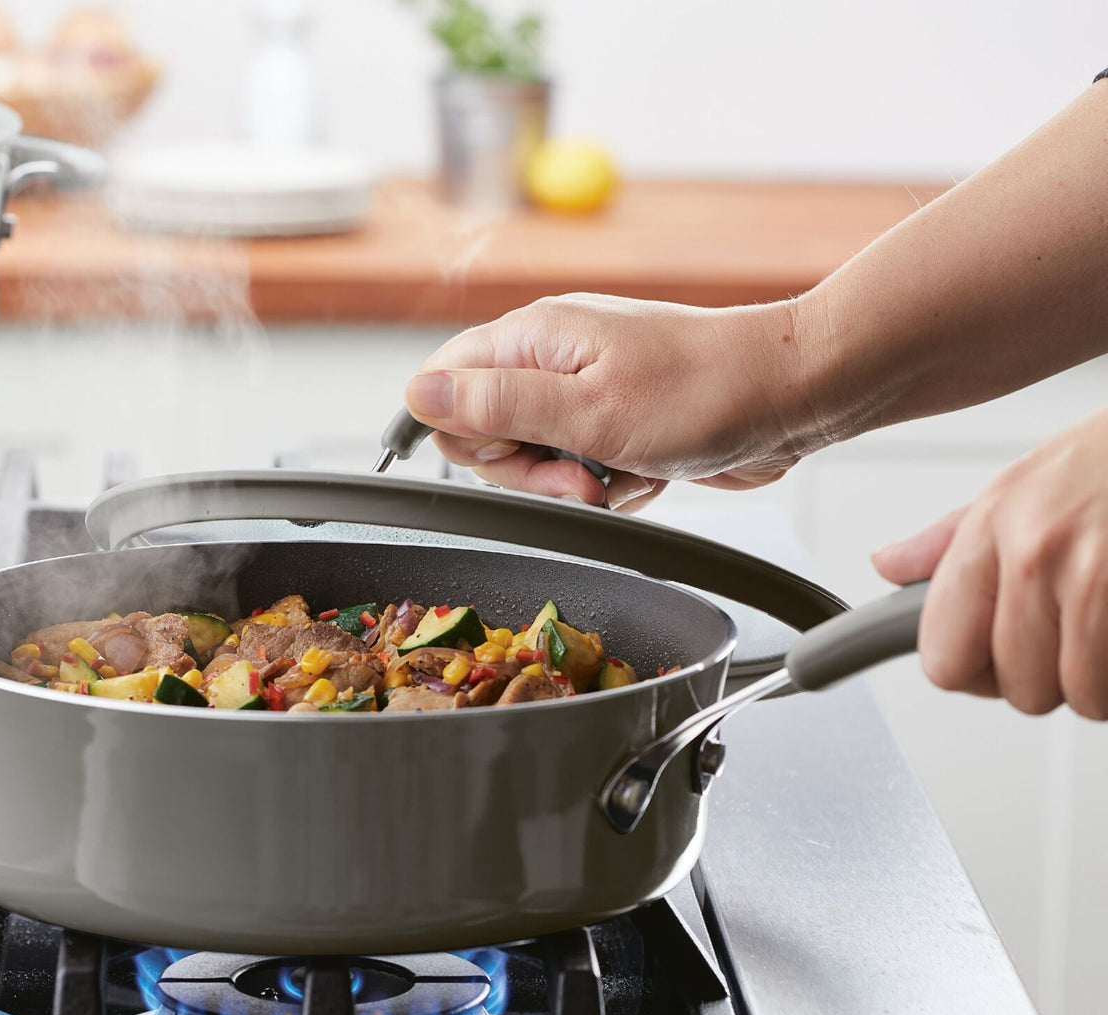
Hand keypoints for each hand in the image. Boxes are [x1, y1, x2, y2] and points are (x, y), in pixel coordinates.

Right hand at [403, 293, 817, 509]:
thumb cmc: (704, 392)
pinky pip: (576, 466)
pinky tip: (641, 471)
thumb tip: (419, 393)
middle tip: (579, 475)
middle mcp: (551, 357)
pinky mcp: (613, 419)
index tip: (511, 455)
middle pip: (485, 432)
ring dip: (570, 484)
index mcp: (534, 337)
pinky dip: (605, 482)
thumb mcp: (588, 410)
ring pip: (533, 458)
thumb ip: (498, 404)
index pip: (444, 383)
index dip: (462, 432)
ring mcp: (584, 389)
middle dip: (527, 472)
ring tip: (617, 474)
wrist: (790, 397)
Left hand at [874, 408, 1107, 718]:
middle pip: (1019, 691)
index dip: (975, 671)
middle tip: (1077, 630)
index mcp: (995, 528)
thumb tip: (888, 565)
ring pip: (1083, 698)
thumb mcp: (1029, 477)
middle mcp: (1038, 555)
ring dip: (1103, 680)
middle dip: (1051, 676)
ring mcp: (1099, 579)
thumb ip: (953, 537)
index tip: (998, 658)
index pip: (943, 659)